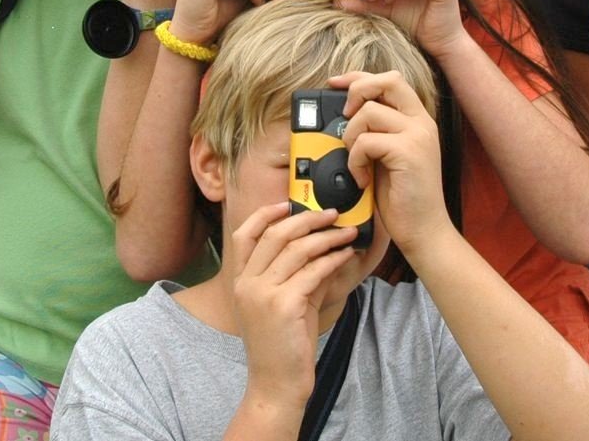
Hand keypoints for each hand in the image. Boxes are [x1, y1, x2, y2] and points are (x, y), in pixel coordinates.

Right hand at [230, 202, 359, 408]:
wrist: (276, 385)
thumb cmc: (283, 345)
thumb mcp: (284, 303)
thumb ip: (297, 273)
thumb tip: (323, 246)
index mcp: (240, 282)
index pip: (244, 235)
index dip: (264, 214)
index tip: (287, 203)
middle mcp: (246, 284)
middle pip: (275, 234)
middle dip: (307, 219)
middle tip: (333, 214)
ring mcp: (262, 293)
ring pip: (297, 250)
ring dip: (327, 237)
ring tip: (348, 232)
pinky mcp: (284, 305)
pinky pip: (313, 271)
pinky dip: (333, 259)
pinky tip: (346, 255)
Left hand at [336, 71, 450, 257]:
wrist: (424, 231)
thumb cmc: (403, 199)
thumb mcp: (387, 158)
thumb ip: (376, 133)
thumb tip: (343, 117)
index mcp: (417, 121)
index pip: (390, 80)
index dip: (359, 77)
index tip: (336, 83)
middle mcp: (421, 123)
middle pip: (386, 81)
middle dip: (356, 91)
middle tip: (345, 117)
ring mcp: (417, 136)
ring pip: (368, 112)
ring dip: (351, 137)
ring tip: (356, 163)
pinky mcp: (408, 152)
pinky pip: (366, 141)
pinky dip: (355, 160)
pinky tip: (362, 179)